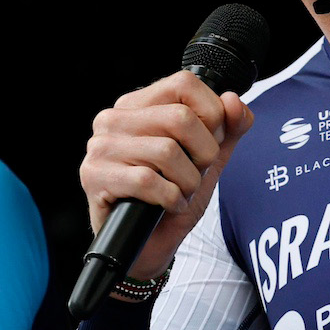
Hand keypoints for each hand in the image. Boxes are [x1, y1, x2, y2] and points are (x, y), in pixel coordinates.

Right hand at [80, 71, 253, 278]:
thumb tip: (235, 101)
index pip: (184, 84)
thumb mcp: (208, 160)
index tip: (210, 142)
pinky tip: (168, 206)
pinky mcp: (94, 176)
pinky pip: (148, 180)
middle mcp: (114, 119)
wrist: (148, 246)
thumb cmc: (172, 197)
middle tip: (196, 174)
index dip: (212, 114)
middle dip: (204, 154)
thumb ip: (228, 129)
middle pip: (180, 118)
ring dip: (187, 182)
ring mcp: (100, 147)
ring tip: (180, 193)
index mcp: (139, 105)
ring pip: (167, 151)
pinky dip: (170, 198)